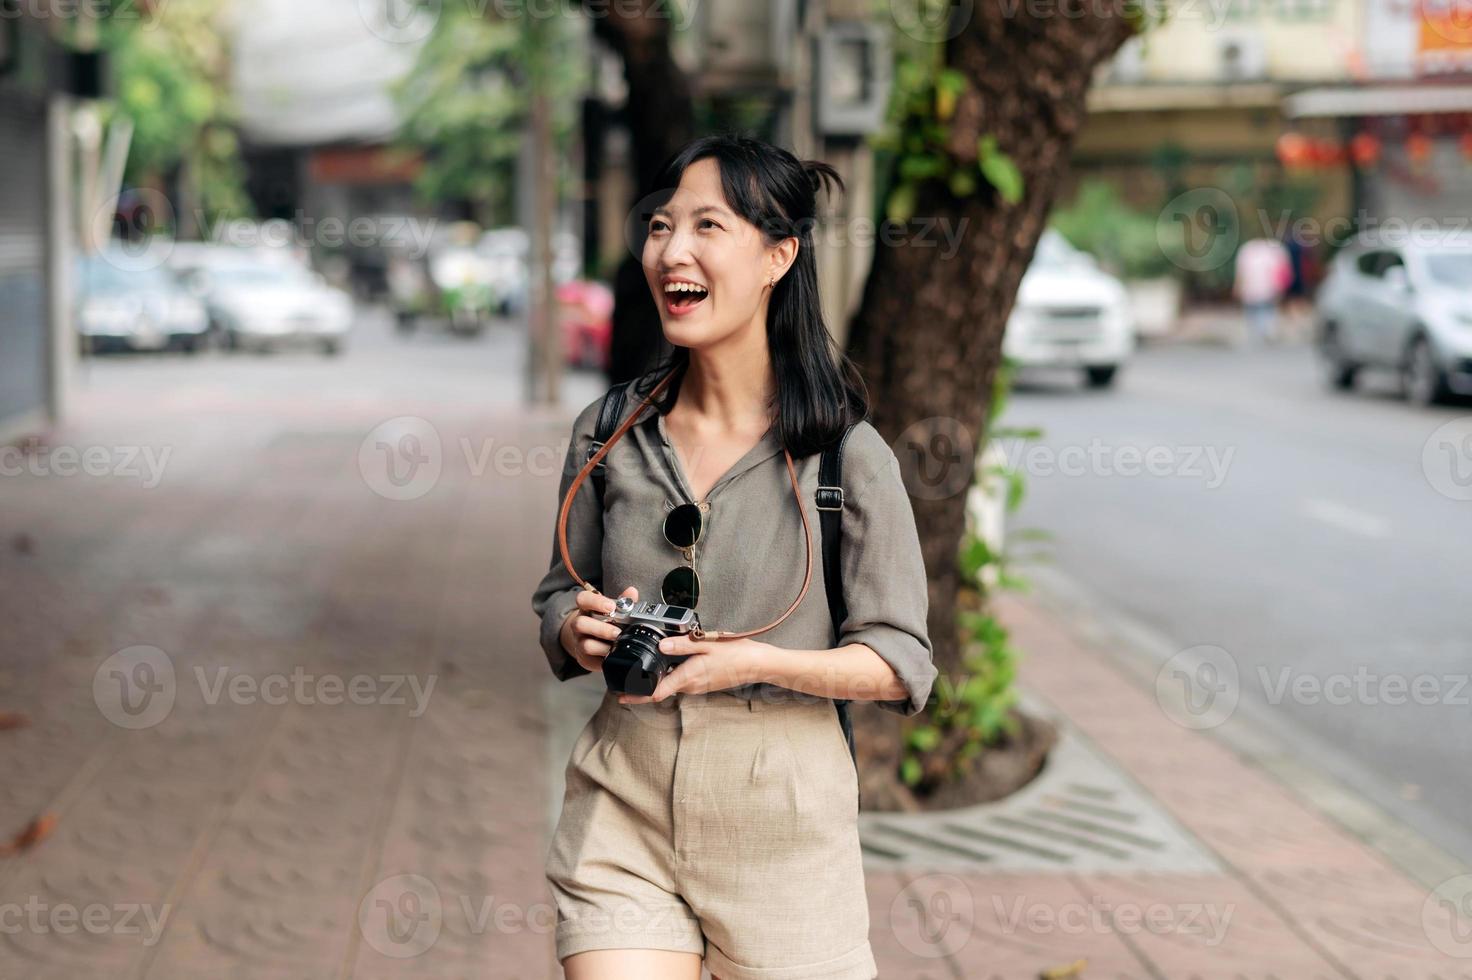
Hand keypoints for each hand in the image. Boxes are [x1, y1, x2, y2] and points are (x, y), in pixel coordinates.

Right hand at [560, 585, 635, 674]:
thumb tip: (632, 592)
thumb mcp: (613, 610)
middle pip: (580, 623)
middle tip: (617, 631)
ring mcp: (580, 641)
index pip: (583, 599)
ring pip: (584, 644)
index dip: (595, 602)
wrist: (594, 640)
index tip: (611, 606)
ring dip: (602, 646)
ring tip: (617, 645)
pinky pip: (590, 660)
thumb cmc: (606, 621)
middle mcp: (580, 624)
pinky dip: (603, 659)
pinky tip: (613, 655)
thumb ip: (623, 601)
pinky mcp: (584, 657)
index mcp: (586, 608)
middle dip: (600, 629)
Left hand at [617, 635, 771, 704]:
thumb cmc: (736, 653)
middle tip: (623, 685)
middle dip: (642, 689)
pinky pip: (682, 682)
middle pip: (660, 691)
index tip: (621, 697)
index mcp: (688, 677)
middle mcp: (691, 686)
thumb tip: (661, 645)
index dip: (637, 696)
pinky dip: (670, 677)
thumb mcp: (708, 644)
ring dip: (657, 682)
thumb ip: (682, 645)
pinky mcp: (703, 683)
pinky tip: (668, 665)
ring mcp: (697, 686)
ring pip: (671, 686)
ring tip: (641, 673)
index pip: (657, 693)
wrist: (758, 663)